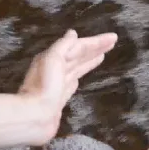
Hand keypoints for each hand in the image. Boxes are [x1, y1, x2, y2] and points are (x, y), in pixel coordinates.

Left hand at [18, 29, 117, 144]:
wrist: (35, 116)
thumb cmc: (44, 86)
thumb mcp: (53, 59)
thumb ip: (63, 46)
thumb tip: (73, 33)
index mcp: (53, 58)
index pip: (79, 46)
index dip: (96, 41)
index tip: (113, 37)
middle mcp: (55, 69)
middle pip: (79, 55)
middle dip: (96, 48)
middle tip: (113, 42)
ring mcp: (59, 83)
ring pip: (79, 67)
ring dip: (91, 59)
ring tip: (104, 54)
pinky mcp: (61, 96)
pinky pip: (75, 80)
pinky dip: (83, 73)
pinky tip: (87, 71)